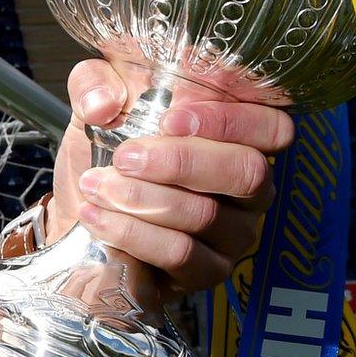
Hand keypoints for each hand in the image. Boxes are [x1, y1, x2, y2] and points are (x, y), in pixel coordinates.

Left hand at [46, 59, 293, 296]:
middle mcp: (249, 189)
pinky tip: (97, 216)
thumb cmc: (107, 152)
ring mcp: (235, 234)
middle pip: (247, 172)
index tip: (170, 119)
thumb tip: (102, 103)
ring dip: (143, 199)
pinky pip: (181, 254)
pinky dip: (132, 233)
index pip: (273, 128)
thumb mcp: (97, 104)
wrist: (81, 209)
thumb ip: (96, 84)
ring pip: (207, 215)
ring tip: (98, 186)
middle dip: (181, 162)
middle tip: (126, 157)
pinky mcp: (208, 272)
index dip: (231, 121)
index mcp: (239, 139)